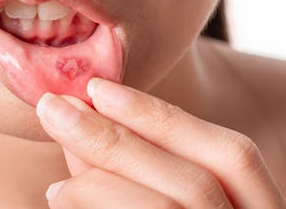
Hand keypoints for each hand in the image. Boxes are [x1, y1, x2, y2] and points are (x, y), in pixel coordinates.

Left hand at [36, 78, 285, 207]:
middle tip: (54, 108)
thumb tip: (82, 120)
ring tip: (55, 181)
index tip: (99, 88)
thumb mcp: (174, 196)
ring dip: (97, 184)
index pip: (231, 155)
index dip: (162, 116)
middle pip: (190, 184)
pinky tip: (61, 200)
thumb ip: (135, 168)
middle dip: (115, 139)